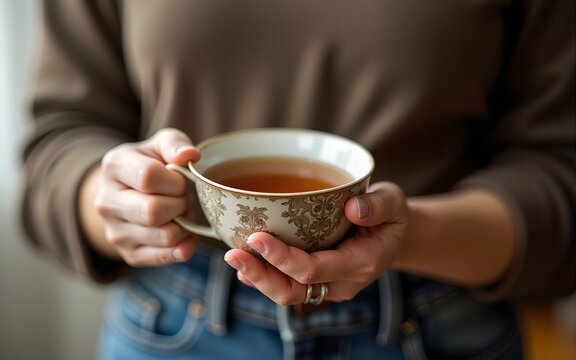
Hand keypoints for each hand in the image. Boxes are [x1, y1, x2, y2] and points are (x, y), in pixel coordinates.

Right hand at [94, 128, 200, 265]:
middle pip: (154, 211)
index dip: (175, 180)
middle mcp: (107, 202)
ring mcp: (115, 232)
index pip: (148, 177)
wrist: (130, 193)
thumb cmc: (152, 165)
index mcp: (114, 167)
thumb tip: (190, 155)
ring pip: (164, 236)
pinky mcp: (129, 255)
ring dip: (185, 225)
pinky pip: (166, 257)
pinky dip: (184, 246)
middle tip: (183, 197)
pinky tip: (184, 231)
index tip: (180, 179)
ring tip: (180, 212)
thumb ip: (175, 143)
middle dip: (180, 203)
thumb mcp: (160, 145)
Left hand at [224, 182, 407, 304]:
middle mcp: (342, 282)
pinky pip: (289, 287)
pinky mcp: (318, 282)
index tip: (257, 237)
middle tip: (232, 254)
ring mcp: (329, 286)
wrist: (392, 235)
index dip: (282, 258)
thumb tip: (352, 208)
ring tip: (232, 257)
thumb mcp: (394, 202)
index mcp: (360, 263)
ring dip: (257, 279)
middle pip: (293, 290)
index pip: (314, 269)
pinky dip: (264, 278)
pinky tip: (244, 265)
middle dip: (260, 275)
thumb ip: (378, 205)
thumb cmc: (390, 215)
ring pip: (287, 293)